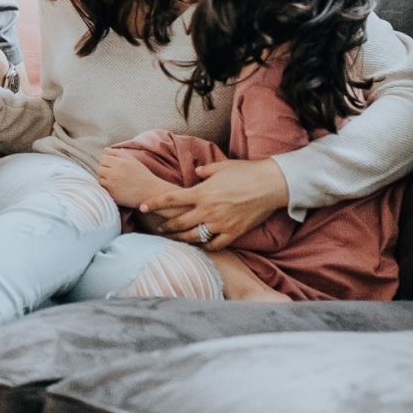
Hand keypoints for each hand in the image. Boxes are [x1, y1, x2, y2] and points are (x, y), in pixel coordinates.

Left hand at [93, 147, 170, 207]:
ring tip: (114, 180)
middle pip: (99, 168)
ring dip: (104, 178)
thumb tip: (105, 149)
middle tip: (113, 173)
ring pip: (99, 178)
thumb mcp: (133, 160)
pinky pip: (103, 188)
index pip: (102, 158)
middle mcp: (115, 173)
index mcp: (120, 163)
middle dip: (104, 169)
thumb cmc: (142, 175)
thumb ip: (119, 153)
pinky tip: (115, 187)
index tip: (111, 165)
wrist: (150, 192)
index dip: (106, 161)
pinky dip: (106, 187)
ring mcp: (112, 184)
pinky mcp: (112, 194)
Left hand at [130, 157, 289, 250]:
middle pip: (179, 222)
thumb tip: (196, 173)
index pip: (170, 200)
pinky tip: (201, 245)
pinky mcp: (233, 233)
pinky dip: (206, 246)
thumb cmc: (246, 172)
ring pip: (194, 236)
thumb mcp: (221, 166)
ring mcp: (220, 224)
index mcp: (201, 192)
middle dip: (165, 226)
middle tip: (158, 228)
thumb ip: (205, 171)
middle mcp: (207, 210)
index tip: (141, 207)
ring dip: (181, 238)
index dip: (153, 204)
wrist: (271, 185)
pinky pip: (214, 245)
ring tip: (174, 239)